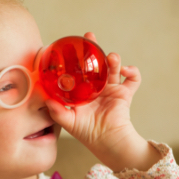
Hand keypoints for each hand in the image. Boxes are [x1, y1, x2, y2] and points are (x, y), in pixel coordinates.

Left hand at [45, 32, 160, 171]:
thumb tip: (44, 98)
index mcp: (82, 91)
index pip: (77, 69)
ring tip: (111, 58)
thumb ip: (56, 110)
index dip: (74, 57)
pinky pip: (133, 79)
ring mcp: (111, 89)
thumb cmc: (86, 133)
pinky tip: (127, 70)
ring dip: (114, 60)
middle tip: (90, 37)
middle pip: (96, 63)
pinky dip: (133, 72)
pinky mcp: (124, 93)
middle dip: (94, 48)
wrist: (107, 141)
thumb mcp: (67, 121)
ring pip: (114, 67)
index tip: (69, 46)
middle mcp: (96, 88)